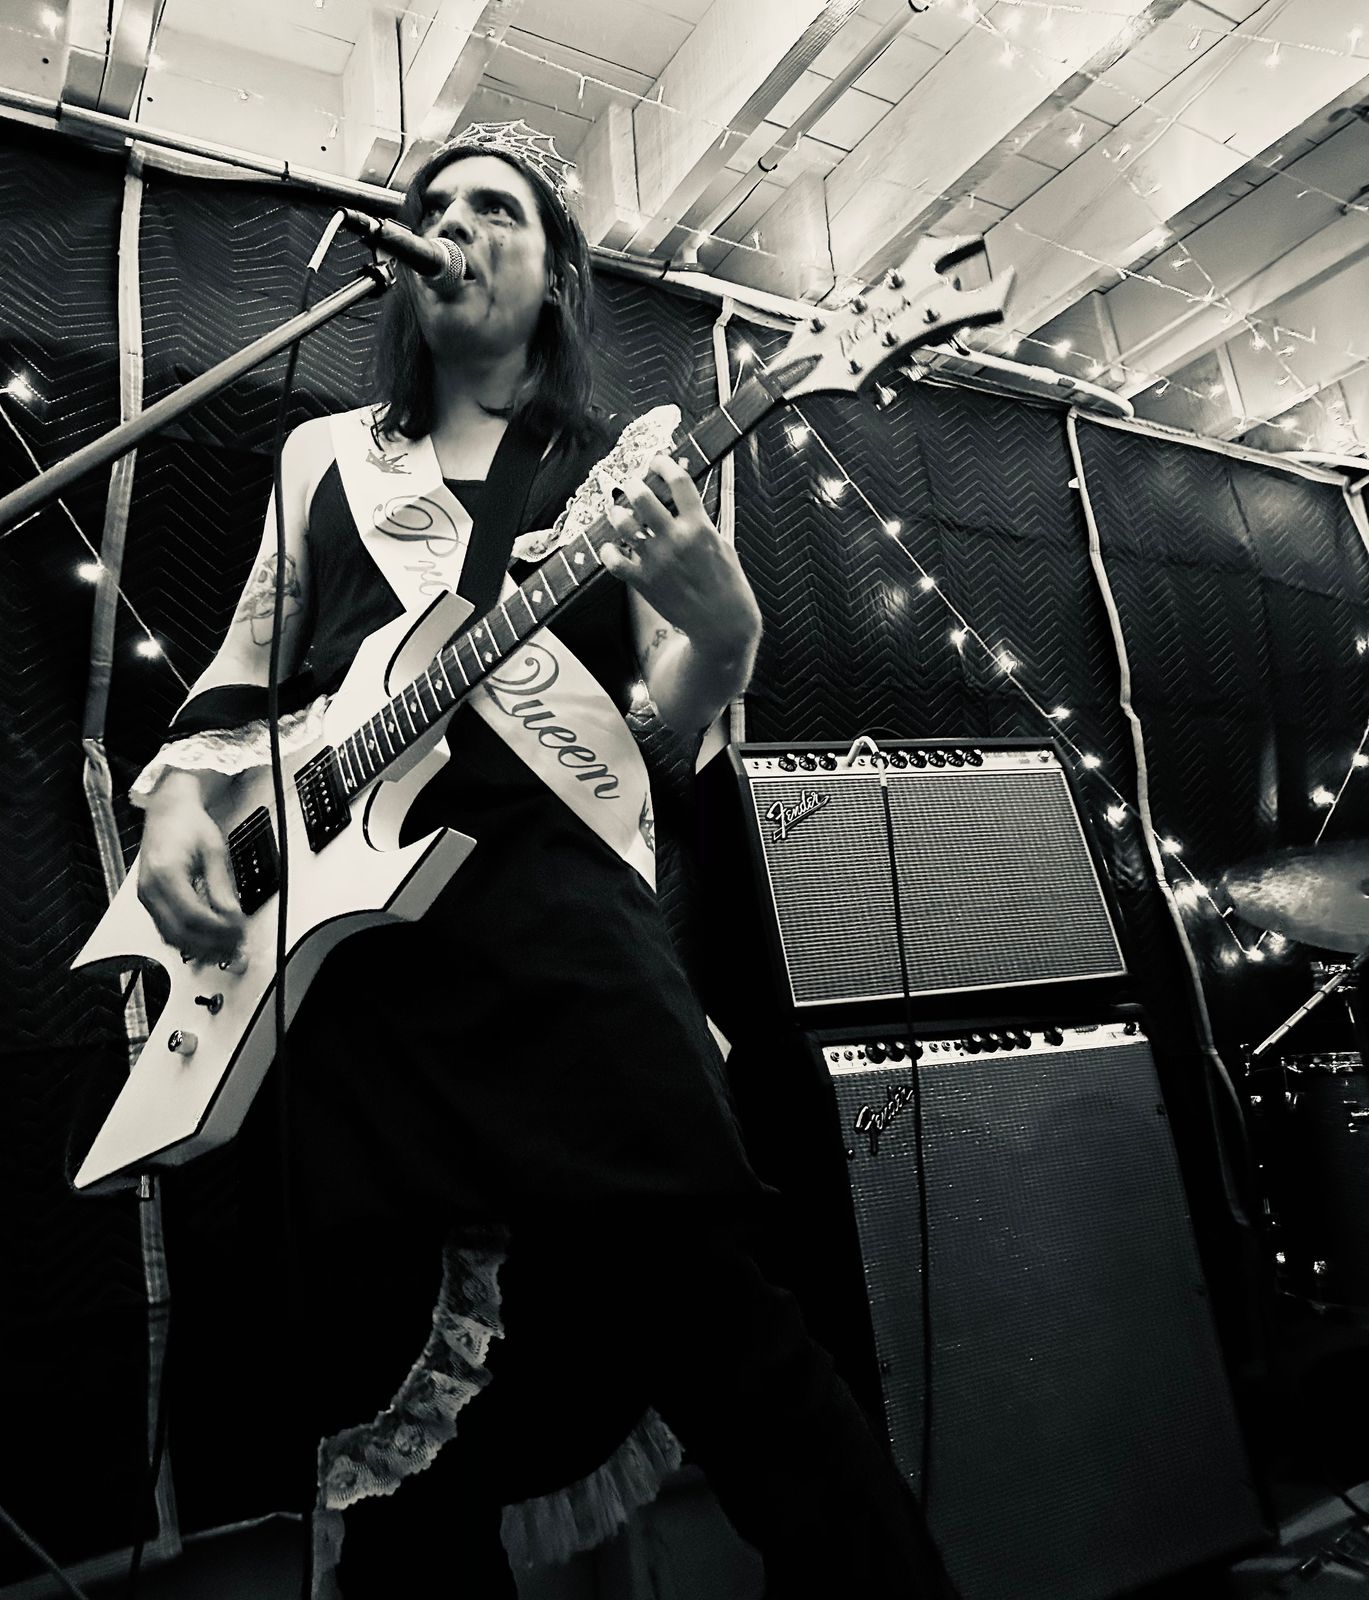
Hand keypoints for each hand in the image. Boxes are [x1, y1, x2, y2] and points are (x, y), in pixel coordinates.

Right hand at [136, 773, 244, 963]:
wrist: (168, 810)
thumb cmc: (189, 824)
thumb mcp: (214, 851)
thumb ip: (222, 887)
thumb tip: (233, 916)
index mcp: (166, 873)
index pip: (193, 916)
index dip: (218, 930)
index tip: (239, 933)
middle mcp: (150, 888)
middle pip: (179, 932)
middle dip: (210, 945)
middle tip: (236, 947)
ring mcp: (146, 896)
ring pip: (170, 936)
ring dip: (199, 947)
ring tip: (225, 948)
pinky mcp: (148, 899)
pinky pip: (166, 929)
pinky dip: (187, 939)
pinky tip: (207, 940)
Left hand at [600, 455, 761, 657]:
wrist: (722, 622)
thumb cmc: (727, 582)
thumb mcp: (722, 543)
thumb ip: (700, 519)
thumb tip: (685, 496)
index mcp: (699, 526)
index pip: (678, 480)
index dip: (663, 463)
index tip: (656, 461)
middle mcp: (675, 539)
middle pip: (642, 496)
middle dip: (632, 484)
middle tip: (631, 484)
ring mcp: (657, 560)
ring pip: (623, 524)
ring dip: (617, 513)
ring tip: (618, 513)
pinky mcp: (644, 582)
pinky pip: (614, 560)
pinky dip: (609, 551)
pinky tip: (613, 548)